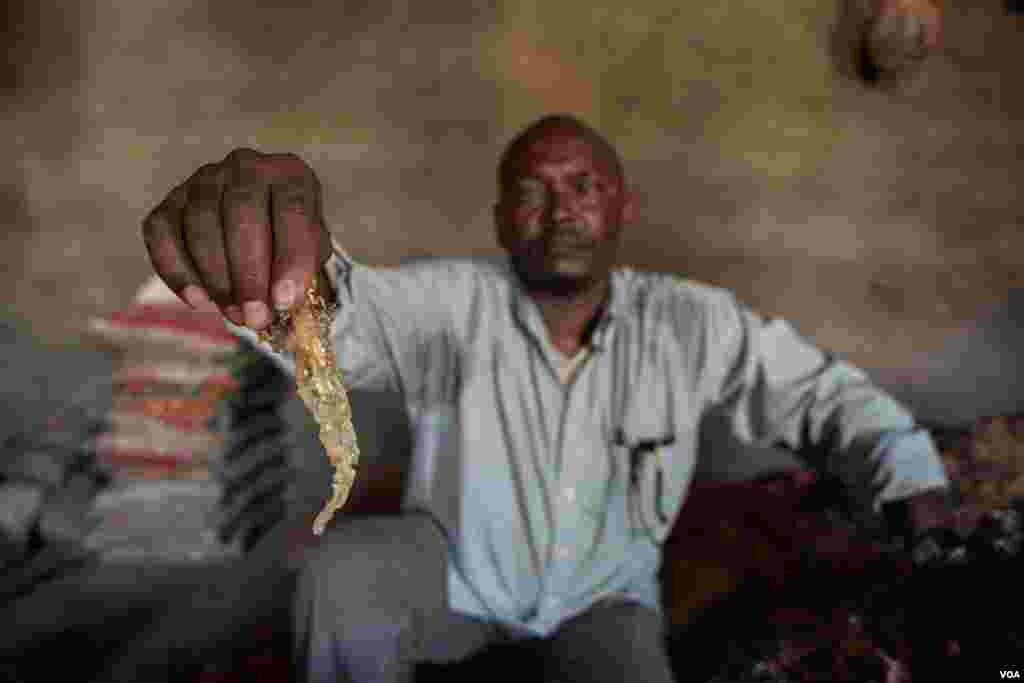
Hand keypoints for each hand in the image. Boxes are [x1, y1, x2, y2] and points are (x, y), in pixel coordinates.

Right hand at [142, 148, 331, 328]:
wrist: (262, 225)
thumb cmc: (290, 241)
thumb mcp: (312, 254)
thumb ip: (303, 275)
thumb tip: (285, 309)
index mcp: (290, 175)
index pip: (293, 209)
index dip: (290, 258)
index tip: (285, 301)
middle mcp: (245, 167)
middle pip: (241, 213)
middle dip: (248, 274)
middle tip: (255, 317)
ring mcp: (204, 180)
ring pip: (200, 224)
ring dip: (217, 278)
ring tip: (235, 315)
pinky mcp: (171, 201)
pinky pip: (162, 233)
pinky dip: (177, 271)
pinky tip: (198, 301)